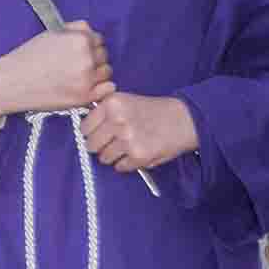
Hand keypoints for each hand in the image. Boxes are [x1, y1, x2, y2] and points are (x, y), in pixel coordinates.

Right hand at [0, 22, 112, 119]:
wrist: (10, 83)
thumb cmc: (28, 57)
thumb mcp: (51, 34)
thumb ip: (75, 29)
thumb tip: (92, 33)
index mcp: (80, 39)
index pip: (98, 39)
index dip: (87, 46)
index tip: (76, 53)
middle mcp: (87, 58)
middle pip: (104, 55)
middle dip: (92, 59)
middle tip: (73, 67)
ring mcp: (87, 79)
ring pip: (106, 72)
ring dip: (96, 74)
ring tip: (77, 77)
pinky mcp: (84, 97)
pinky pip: (108, 89)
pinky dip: (101, 88)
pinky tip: (85, 88)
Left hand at [81, 91, 198, 174]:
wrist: (183, 119)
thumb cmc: (152, 111)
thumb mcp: (125, 100)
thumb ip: (104, 112)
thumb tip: (84, 129)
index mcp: (112, 104)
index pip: (84, 127)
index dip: (91, 132)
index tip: (100, 133)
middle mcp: (117, 120)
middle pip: (91, 145)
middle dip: (101, 146)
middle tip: (114, 142)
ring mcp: (127, 139)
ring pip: (104, 158)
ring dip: (114, 156)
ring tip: (128, 146)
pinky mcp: (138, 155)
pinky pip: (120, 167)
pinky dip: (126, 164)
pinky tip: (138, 152)